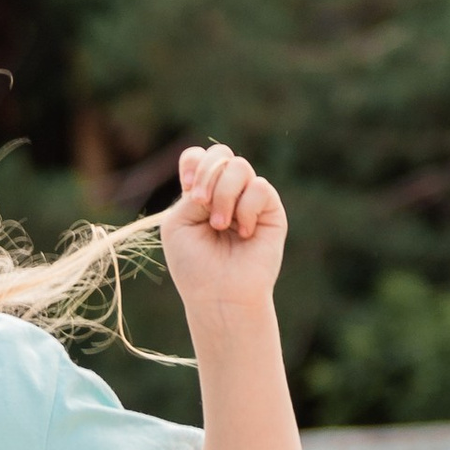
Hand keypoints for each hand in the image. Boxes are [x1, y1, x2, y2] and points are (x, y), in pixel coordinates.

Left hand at [162, 145, 285, 315]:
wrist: (220, 295)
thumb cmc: (195, 265)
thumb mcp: (179, 222)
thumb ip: (194, 191)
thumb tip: (223, 176)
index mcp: (200, 194)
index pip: (199, 157)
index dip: (196, 164)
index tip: (191, 191)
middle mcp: (225, 193)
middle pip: (220, 154)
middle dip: (208, 174)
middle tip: (201, 204)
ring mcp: (249, 200)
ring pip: (239, 166)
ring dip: (224, 194)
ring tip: (220, 225)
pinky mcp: (271, 211)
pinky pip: (260, 187)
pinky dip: (246, 208)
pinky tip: (242, 232)